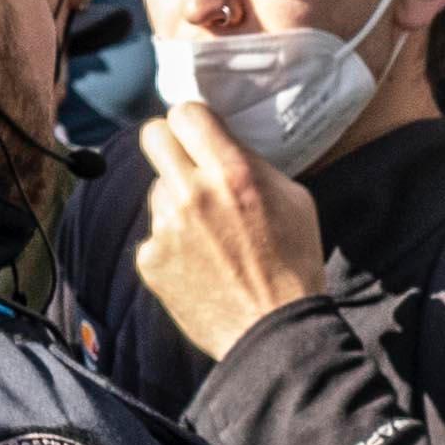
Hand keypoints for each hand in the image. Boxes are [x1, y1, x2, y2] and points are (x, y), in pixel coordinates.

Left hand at [130, 62, 329, 347]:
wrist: (273, 331)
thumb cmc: (294, 264)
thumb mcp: (294, 199)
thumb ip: (253, 164)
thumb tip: (223, 144)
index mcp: (233, 173)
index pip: (186, 113)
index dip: (193, 121)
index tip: (199, 133)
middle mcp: (193, 194)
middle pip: (152, 136)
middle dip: (170, 144)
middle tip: (187, 163)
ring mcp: (165, 228)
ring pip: (158, 190)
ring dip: (177, 202)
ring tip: (210, 235)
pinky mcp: (150, 260)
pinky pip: (155, 233)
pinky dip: (172, 244)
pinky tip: (199, 264)